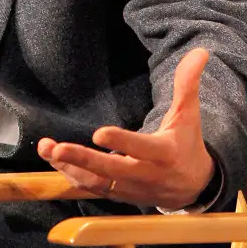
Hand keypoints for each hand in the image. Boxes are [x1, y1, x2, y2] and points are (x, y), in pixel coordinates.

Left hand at [37, 47, 214, 209]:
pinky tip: (53, 160)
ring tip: (46, 149)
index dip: (121, 142)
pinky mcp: (119, 195)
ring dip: (69, 167)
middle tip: (58, 148)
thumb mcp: (189, 115)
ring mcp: (130, 188)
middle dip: (83, 159)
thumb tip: (200, 52)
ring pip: (97, 182)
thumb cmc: (187, 144)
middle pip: (112, 171)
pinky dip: (72, 176)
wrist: (194, 187)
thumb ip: (188, 84)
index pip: (141, 148)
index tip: (98, 133)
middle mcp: (146, 175)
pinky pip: (93, 189)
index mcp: (164, 153)